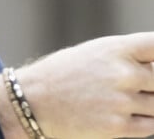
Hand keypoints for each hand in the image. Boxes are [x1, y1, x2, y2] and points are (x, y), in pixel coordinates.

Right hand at [0, 32, 153, 138]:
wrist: (34, 100)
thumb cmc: (64, 73)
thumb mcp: (93, 53)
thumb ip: (127, 58)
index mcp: (115, 49)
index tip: (152, 61)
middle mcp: (122, 73)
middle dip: (150, 83)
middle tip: (130, 85)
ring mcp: (122, 101)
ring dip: (146, 104)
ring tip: (120, 98)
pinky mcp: (119, 127)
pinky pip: (151, 127)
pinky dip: (143, 121)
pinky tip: (123, 113)